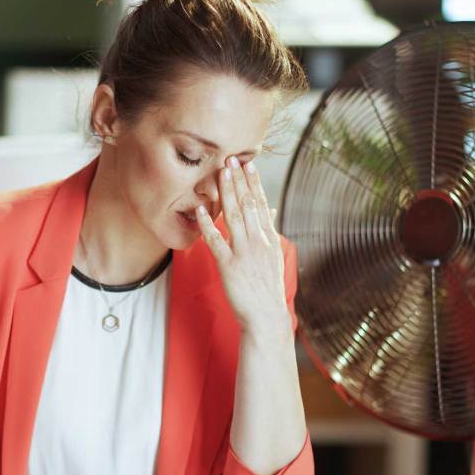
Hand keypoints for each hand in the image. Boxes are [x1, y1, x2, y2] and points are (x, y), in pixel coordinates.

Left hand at [195, 157, 288, 333]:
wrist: (266, 316)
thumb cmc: (267, 288)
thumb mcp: (274, 256)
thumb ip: (270, 232)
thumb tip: (270, 211)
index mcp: (269, 238)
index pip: (261, 204)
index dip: (253, 183)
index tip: (248, 164)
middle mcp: (258, 241)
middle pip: (247, 204)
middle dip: (238, 180)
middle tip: (230, 159)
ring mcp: (244, 253)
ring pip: (234, 216)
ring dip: (226, 193)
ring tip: (220, 173)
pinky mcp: (229, 266)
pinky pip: (215, 241)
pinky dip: (208, 224)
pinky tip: (201, 209)